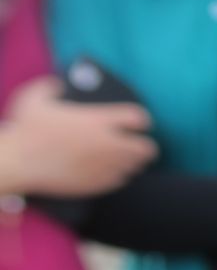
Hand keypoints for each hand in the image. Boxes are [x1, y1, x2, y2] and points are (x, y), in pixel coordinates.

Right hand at [0, 77, 154, 195]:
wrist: (16, 164)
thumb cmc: (23, 129)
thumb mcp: (34, 98)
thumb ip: (52, 87)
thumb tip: (61, 85)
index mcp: (97, 121)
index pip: (138, 118)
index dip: (140, 119)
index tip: (136, 121)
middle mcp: (107, 145)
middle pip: (146, 148)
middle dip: (145, 145)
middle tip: (137, 143)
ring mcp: (104, 167)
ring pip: (136, 166)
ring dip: (133, 161)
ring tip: (126, 158)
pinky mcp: (96, 184)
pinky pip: (120, 181)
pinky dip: (118, 175)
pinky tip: (111, 171)